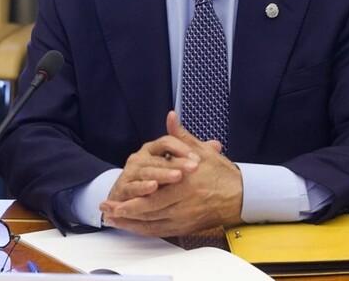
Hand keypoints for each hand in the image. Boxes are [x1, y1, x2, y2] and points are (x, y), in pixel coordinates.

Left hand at [100, 111, 242, 236]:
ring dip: (132, 223)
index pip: (155, 195)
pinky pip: (162, 231)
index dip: (133, 200)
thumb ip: (181, 136)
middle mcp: (185, 204)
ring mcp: (185, 218)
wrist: (241, 196)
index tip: (116, 199)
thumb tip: (170, 117)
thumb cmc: (221, 173)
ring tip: (113, 219)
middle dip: (126, 213)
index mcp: (187, 184)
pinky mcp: (187, 227)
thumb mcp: (202, 151)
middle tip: (107, 211)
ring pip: (153, 224)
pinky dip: (145, 230)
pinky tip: (133, 227)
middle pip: (150, 212)